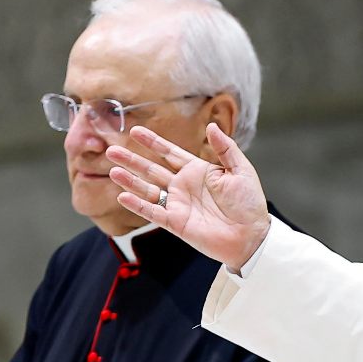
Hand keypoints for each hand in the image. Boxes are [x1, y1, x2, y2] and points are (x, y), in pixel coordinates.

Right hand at [106, 123, 270, 271]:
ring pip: (147, 190)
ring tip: (112, 170)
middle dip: (132, 160)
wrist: (251, 235)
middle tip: (111, 150)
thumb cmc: (249, 203)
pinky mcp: (176, 223)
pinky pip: (153, 212)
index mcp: (198, 171)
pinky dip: (137, 205)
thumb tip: (211, 126)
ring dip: (130, 181)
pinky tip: (122, 196)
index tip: (135, 130)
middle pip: (152, 170)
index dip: (152, 142)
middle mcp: (184, 186)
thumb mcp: (241, 170)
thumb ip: (225, 148)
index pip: (170, 153)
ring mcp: (178, 205)